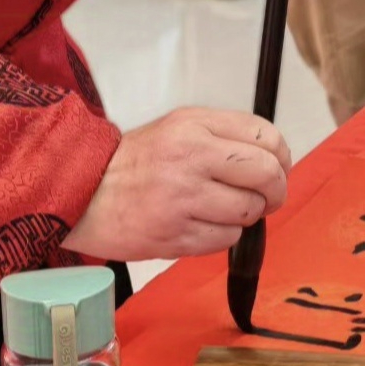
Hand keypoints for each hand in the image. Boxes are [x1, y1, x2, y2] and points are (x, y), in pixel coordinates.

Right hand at [63, 107, 291, 258]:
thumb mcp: (179, 127)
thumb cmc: (137, 161)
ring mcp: (184, 198)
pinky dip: (222, 235)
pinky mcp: (176, 235)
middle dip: (276, 191)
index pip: (267, 137)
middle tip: (266, 198)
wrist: (82, 190)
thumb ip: (225, 136)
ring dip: (244, 216)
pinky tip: (201, 224)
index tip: (277, 168)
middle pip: (267, 175)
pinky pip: (226, 239)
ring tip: (221, 209)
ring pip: (249, 212)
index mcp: (195, 126)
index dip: (282, 158)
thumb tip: (274, 159)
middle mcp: (192, 157)